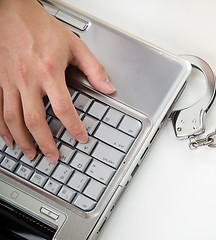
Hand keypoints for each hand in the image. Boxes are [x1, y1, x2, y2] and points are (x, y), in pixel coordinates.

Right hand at [0, 0, 115, 162]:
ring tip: (32, 154)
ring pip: (14, 119)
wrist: (12, 13)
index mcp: (50, 72)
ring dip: (23, 141)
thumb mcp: (75, 45)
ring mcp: (10, 82)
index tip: (81, 138)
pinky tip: (8, 139)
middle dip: (45, 142)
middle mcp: (28, 80)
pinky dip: (2, 128)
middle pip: (35, 120)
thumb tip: (108, 88)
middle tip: (53, 156)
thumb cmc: (42, 27)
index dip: (74, 127)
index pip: (64, 108)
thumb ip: (94, 69)